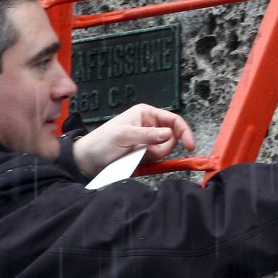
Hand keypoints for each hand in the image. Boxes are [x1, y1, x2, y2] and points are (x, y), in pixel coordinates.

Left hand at [72, 104, 195, 176]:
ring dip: (153, 156)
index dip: (184, 132)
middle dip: (162, 148)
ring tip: (135, 156)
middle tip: (144, 152)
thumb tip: (170, 134)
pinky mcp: (145, 154)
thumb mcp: (124, 135)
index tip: (190, 146)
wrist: (88, 160)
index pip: (173, 121)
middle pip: (172, 138)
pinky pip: (156, 160)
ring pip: (165, 151)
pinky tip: (135, 162)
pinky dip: (148, 163)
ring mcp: (148, 141)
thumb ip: (148, 135)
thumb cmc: (102, 142)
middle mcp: (150, 125)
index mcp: (147, 114)